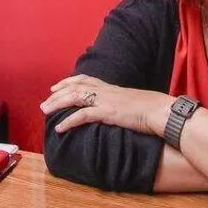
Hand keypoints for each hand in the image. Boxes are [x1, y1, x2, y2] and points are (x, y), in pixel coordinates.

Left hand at [41, 75, 172, 136]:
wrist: (163, 111)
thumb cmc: (154, 109)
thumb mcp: (134, 102)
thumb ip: (123, 103)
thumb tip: (120, 109)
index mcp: (112, 88)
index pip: (85, 79)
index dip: (69, 81)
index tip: (56, 86)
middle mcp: (106, 91)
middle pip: (75, 87)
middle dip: (57, 94)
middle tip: (44, 103)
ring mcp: (106, 100)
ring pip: (74, 97)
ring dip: (57, 104)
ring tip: (45, 112)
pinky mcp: (108, 112)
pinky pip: (83, 115)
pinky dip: (69, 121)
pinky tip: (59, 128)